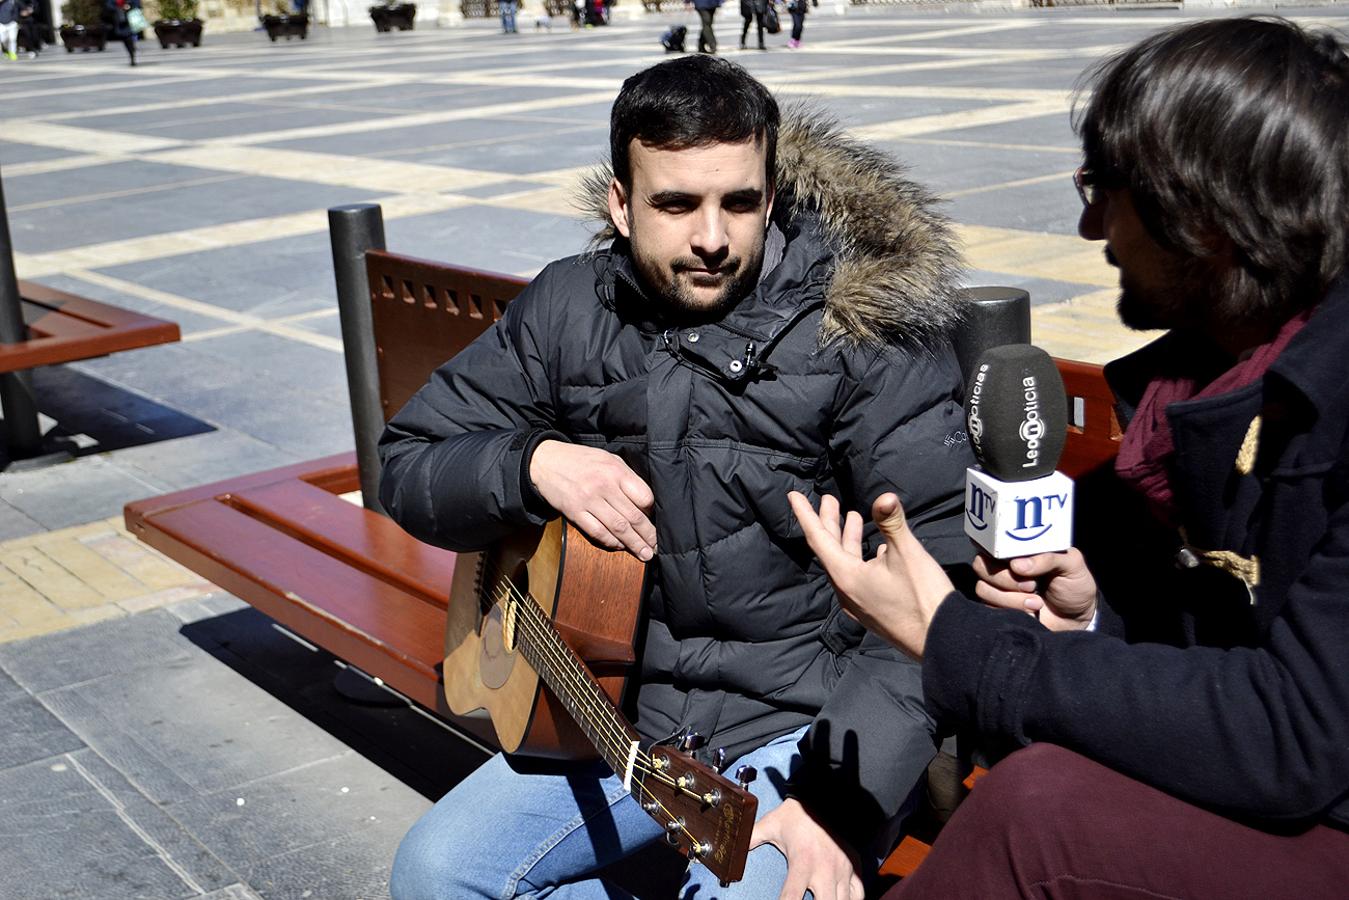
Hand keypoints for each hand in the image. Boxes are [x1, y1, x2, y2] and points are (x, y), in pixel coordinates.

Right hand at [529, 440, 656, 559]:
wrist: (546, 461)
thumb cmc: (581, 460)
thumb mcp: (608, 459)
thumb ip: (627, 478)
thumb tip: (645, 502)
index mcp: (616, 471)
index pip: (644, 496)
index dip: (653, 512)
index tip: (656, 520)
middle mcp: (604, 486)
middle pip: (633, 516)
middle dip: (648, 535)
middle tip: (656, 547)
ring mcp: (588, 500)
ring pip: (618, 528)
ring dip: (633, 544)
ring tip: (644, 554)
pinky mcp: (574, 512)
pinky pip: (597, 532)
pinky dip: (611, 542)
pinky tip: (620, 546)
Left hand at [750, 799, 862, 899]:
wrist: (828, 797)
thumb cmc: (797, 814)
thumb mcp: (770, 824)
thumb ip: (750, 838)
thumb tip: (732, 846)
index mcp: (803, 861)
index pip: (791, 895)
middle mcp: (825, 869)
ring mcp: (842, 870)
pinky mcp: (854, 868)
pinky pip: (858, 894)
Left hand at [788, 492, 953, 659]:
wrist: (942, 642)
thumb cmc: (923, 598)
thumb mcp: (908, 554)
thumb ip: (892, 523)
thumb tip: (885, 497)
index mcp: (846, 577)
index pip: (817, 539)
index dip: (805, 515)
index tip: (792, 496)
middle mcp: (847, 592)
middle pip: (831, 550)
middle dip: (830, 522)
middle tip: (829, 499)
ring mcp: (859, 604)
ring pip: (846, 564)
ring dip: (848, 539)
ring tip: (853, 517)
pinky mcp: (873, 611)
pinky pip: (858, 578)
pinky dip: (861, 558)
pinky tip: (878, 549)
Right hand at [972, 549, 1097, 631]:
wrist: (1076, 619)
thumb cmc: (1074, 585)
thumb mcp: (1072, 564)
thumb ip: (1049, 558)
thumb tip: (1016, 564)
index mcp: (1018, 550)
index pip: (991, 541)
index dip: (993, 549)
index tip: (1011, 561)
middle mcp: (1004, 566)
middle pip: (981, 564)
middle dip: (1005, 577)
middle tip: (1031, 584)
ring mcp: (999, 588)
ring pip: (983, 587)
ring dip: (1011, 598)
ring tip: (1037, 602)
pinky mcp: (998, 607)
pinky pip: (988, 606)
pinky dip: (1011, 609)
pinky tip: (1031, 611)